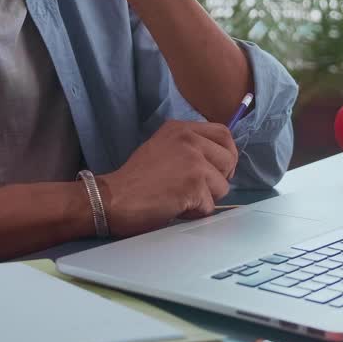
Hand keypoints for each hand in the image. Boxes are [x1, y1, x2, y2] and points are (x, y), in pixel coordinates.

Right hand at [98, 120, 239, 236]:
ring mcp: (194, 161)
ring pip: (223, 186)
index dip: (226, 154)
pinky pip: (210, 206)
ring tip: (181, 198)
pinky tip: (175, 208)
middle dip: (218, 179)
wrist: (112, 198)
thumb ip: (189, 148)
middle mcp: (190, 139)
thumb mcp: (162, 148)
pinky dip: (194, 213)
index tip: (216, 170)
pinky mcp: (194, 185)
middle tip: (198, 189)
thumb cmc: (134, 179)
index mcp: (181, 128)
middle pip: (229, 159)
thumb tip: (219, 162)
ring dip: (205, 198)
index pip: (223, 133)